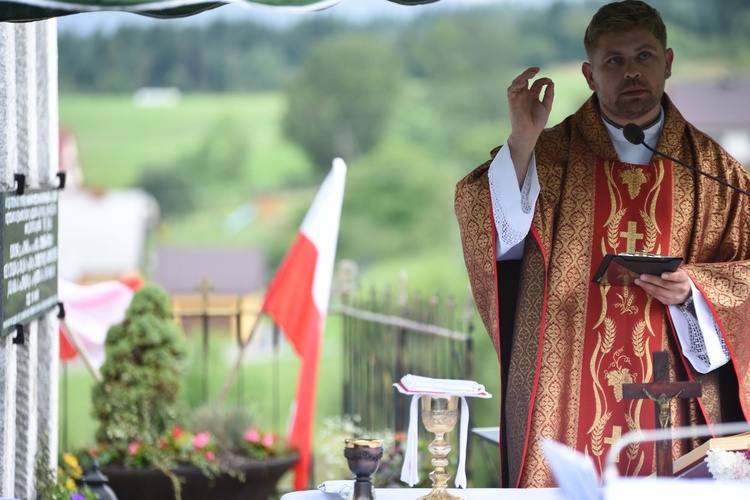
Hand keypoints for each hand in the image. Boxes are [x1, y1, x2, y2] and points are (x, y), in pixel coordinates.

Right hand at [506, 68, 553, 185]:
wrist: (529, 133)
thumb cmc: (537, 122)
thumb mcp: (546, 106)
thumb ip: (548, 95)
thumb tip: (551, 82)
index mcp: (532, 96)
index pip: (536, 83)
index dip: (543, 80)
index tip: (549, 81)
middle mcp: (524, 95)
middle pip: (525, 79)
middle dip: (529, 72)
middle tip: (537, 69)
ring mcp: (517, 97)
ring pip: (517, 82)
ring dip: (523, 76)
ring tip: (532, 73)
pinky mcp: (512, 101)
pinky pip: (511, 90)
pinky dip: (516, 84)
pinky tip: (524, 82)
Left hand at [634, 268, 691, 305]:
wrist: (685, 293)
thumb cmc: (677, 279)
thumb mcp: (678, 272)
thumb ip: (670, 269)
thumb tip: (654, 266)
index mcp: (683, 279)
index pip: (678, 277)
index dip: (671, 276)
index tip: (663, 275)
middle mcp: (680, 289)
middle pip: (665, 284)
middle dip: (652, 280)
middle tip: (642, 276)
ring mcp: (674, 296)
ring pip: (658, 291)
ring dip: (646, 285)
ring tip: (638, 281)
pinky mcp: (667, 301)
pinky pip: (655, 295)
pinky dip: (648, 290)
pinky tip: (642, 285)